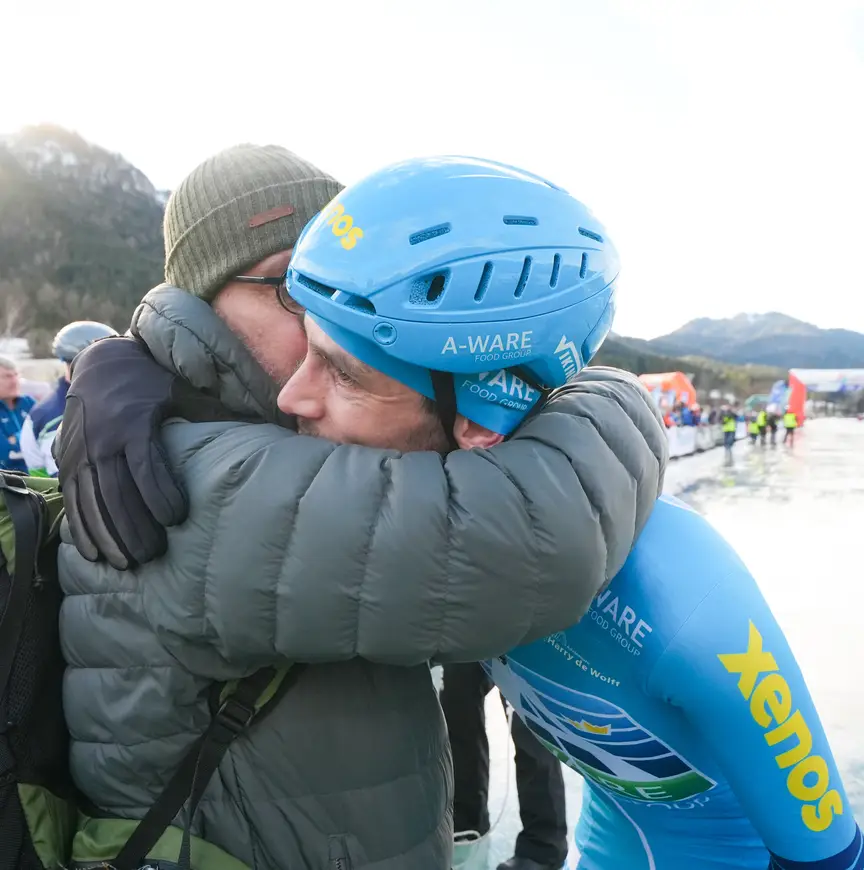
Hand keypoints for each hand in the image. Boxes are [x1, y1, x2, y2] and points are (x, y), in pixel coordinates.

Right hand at [54, 336, 188, 568]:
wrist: (100, 363)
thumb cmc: (151, 382)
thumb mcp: (181, 391)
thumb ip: (210, 413)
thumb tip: (256, 428)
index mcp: (134, 423)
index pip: (146, 467)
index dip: (160, 496)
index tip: (178, 519)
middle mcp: (102, 439)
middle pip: (116, 493)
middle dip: (134, 528)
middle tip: (154, 555)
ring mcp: (79, 452)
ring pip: (90, 503)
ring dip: (108, 537)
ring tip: (129, 564)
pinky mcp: (65, 460)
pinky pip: (71, 501)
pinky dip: (81, 529)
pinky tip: (95, 554)